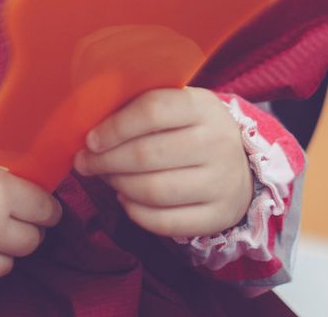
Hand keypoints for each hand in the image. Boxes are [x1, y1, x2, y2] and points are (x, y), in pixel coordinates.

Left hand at [72, 88, 253, 238]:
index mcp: (203, 106)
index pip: (152, 111)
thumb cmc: (192, 129)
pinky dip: (136, 213)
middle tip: (86, 163)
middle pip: (147, 155)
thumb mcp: (177, 106)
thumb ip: (141, 108)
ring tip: (107, 178)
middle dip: (106, 161)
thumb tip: (90, 128)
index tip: (90, 139)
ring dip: (119, 186)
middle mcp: (218, 143)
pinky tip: (126, 199)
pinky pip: (166, 222)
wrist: (241, 164)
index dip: (114, 127)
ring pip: (153, 191)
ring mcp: (222, 183)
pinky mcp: (219, 216)